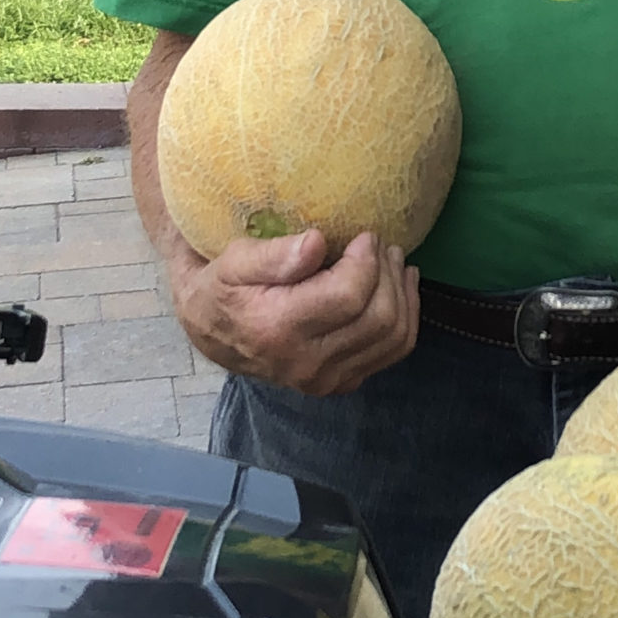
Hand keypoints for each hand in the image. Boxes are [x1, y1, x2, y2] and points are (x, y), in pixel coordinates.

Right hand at [168, 227, 419, 396]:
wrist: (211, 335)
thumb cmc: (221, 288)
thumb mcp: (231, 262)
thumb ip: (273, 254)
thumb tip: (317, 242)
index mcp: (277, 329)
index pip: (348, 296)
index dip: (367, 260)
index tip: (365, 234)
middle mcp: (306, 363)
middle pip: (379, 318)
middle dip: (388, 273)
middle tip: (381, 244)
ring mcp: (326, 380)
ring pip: (395, 337)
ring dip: (403, 293)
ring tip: (393, 261)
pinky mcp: (341, 383)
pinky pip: (392, 352)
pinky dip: (405, 317)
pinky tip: (398, 288)